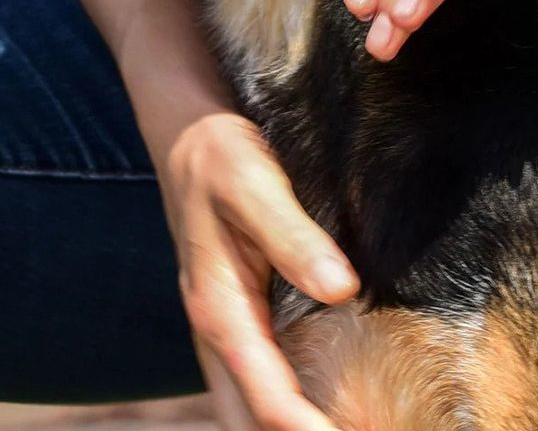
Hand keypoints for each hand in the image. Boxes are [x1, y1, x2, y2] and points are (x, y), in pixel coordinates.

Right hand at [158, 110, 356, 430]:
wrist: (188, 135)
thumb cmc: (221, 156)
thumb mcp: (254, 184)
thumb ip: (293, 237)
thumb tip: (340, 289)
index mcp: (219, 309)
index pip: (266, 398)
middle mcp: (218, 331)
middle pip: (251, 420)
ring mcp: (226, 328)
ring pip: (250, 407)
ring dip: (289, 428)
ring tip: (349, 428)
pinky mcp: (239, 316)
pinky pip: (259, 379)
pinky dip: (285, 405)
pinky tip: (326, 407)